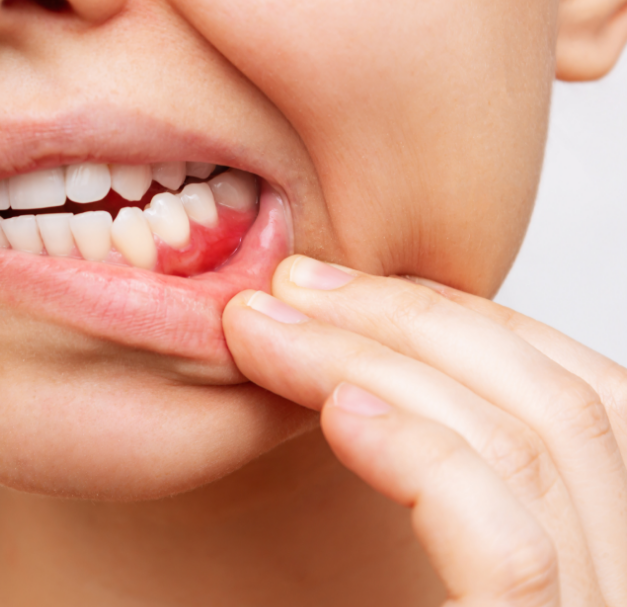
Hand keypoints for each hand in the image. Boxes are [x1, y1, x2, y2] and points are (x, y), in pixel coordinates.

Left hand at [223, 255, 626, 605]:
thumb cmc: (342, 606)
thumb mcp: (403, 558)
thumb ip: (421, 474)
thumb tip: (358, 379)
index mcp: (589, 552)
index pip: (577, 403)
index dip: (472, 323)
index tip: (356, 289)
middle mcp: (609, 583)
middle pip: (556, 403)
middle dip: (413, 318)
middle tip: (294, 284)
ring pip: (522, 446)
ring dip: (378, 360)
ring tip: (265, 328)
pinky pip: (505, 542)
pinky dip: (419, 455)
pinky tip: (337, 412)